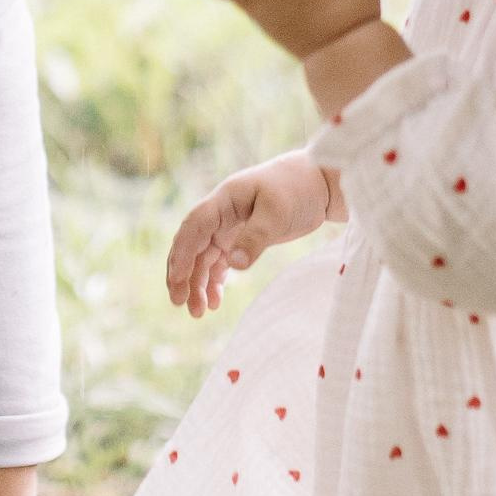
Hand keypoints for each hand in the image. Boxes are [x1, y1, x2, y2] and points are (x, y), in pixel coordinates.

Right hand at [163, 153, 335, 315]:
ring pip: (203, 259)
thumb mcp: (278, 212)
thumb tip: (234, 265)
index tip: (177, 279)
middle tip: (179, 302)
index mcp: (224, 200)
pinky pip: (219, 264)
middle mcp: (220, 215)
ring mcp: (228, 229)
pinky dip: (214, 282)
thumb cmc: (297, 189)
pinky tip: (215, 302)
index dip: (182, 253)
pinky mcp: (240, 240)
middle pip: (191, 245)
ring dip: (197, 284)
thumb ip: (256, 237)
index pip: (194, 226)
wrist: (317, 182)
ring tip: (198, 312)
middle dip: (182, 274)